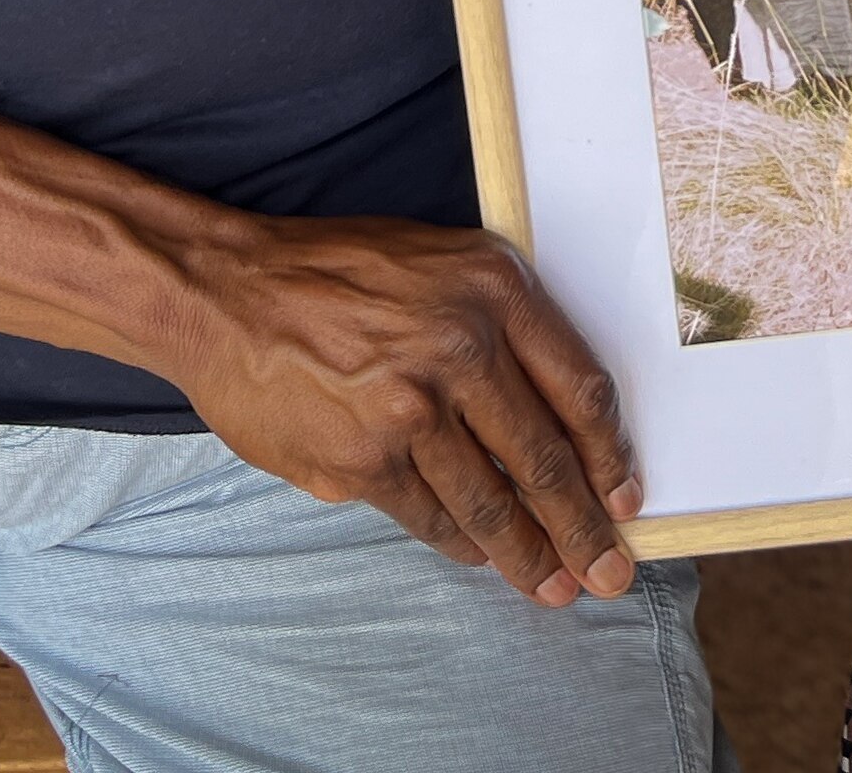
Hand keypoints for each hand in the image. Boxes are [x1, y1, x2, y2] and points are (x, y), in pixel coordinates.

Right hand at [162, 209, 643, 605]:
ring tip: (556, 586)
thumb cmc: (335, 272)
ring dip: (530, 555)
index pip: (579, 389)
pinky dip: (462, 544)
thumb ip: (501, 326)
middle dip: (583, 527)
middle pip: (544, 460)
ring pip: (490, 503)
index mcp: (494, 291)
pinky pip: (430, 517)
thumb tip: (558, 418)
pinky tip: (482, 558)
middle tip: (610, 572)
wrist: (226, 293)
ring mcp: (409, 412)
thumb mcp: (441, 265)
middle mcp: (460, 350)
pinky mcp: (360, 462)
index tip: (625, 497)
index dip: (610, 455)